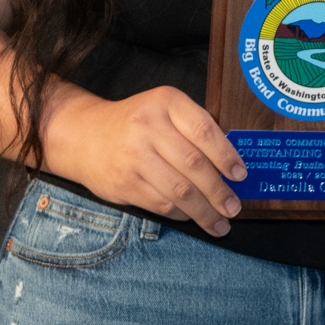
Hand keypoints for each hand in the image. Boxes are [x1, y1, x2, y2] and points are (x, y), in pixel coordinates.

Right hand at [43, 85, 245, 235]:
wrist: (83, 135)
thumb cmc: (137, 122)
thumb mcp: (166, 109)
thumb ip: (194, 128)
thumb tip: (231, 164)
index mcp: (166, 102)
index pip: (204, 131)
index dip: (226, 156)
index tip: (241, 176)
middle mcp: (147, 128)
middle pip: (193, 165)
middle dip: (218, 191)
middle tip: (234, 207)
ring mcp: (132, 157)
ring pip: (177, 190)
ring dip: (203, 211)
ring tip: (220, 222)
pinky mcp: (121, 183)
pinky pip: (159, 203)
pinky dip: (180, 213)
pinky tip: (192, 216)